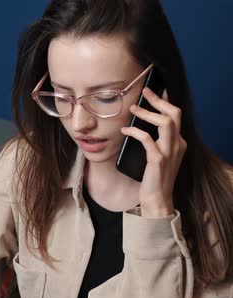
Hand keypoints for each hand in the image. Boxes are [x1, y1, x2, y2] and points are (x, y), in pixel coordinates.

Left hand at [120, 88, 186, 217]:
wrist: (157, 200)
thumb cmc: (153, 178)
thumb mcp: (156, 156)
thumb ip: (153, 141)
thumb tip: (136, 124)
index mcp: (178, 143)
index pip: (175, 116)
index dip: (165, 101)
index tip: (153, 90)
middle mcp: (177, 145)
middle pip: (174, 114)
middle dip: (158, 100)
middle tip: (144, 92)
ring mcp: (169, 153)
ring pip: (165, 123)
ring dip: (148, 113)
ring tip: (133, 108)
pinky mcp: (158, 161)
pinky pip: (147, 140)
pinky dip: (135, 131)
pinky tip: (125, 130)